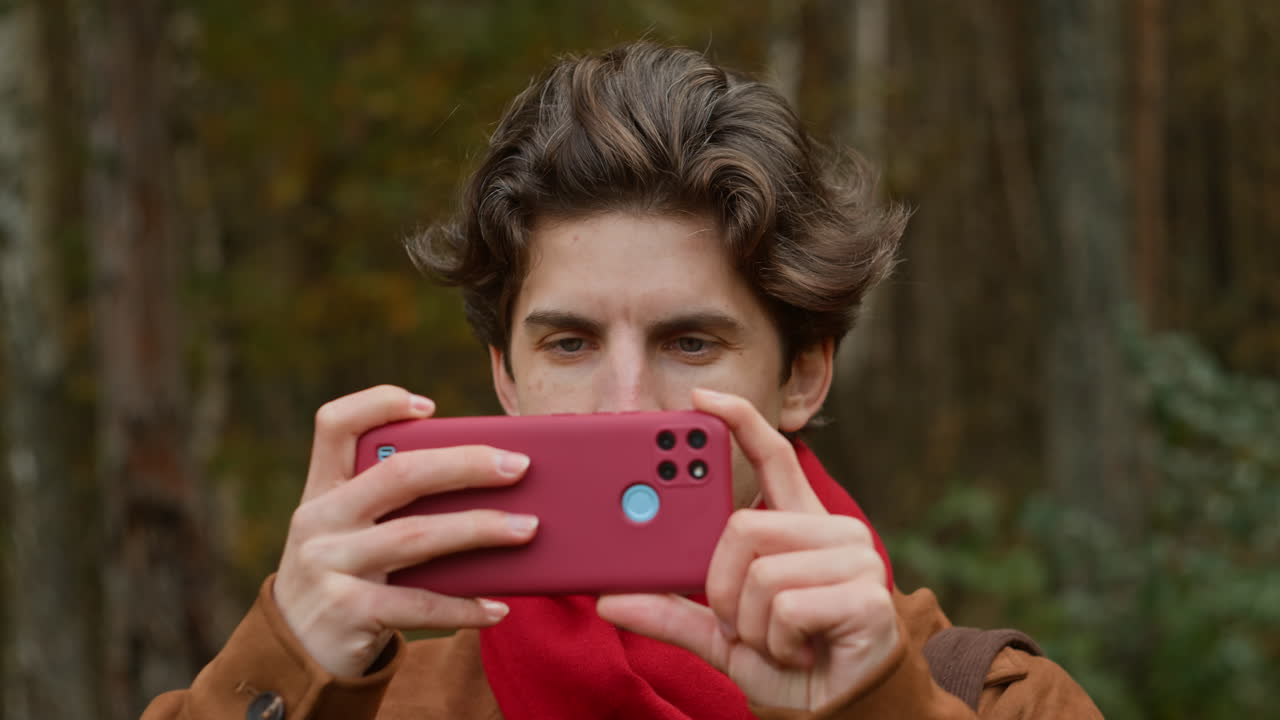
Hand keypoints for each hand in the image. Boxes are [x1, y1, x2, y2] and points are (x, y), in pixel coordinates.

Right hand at [273, 385, 538, 676]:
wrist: (294, 661)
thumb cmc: (346, 582)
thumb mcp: (350, 536)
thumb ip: (393, 507)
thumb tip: (489, 483)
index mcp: (321, 491)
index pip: (334, 425)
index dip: (379, 404)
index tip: (430, 406)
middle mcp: (318, 521)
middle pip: (399, 474)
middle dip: (466, 465)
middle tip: (519, 466)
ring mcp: (328, 567)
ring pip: (418, 536)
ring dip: (481, 529)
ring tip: (529, 528)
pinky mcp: (346, 613)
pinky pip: (420, 604)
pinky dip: (465, 606)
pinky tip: (499, 607)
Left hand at [597, 388, 897, 708]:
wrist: (841, 716)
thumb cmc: (788, 664)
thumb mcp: (719, 636)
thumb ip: (671, 612)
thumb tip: (608, 598)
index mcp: (799, 528)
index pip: (774, 457)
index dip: (740, 422)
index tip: (702, 398)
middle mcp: (833, 532)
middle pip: (743, 526)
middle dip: (722, 585)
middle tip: (738, 621)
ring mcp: (856, 560)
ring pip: (761, 571)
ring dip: (751, 624)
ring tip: (775, 642)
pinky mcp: (867, 598)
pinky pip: (785, 607)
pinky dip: (776, 643)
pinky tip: (800, 652)